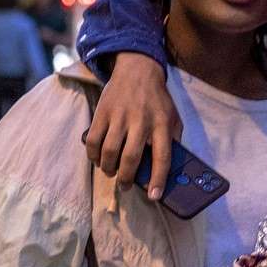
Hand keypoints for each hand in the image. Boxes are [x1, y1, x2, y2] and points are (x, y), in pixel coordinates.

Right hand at [83, 53, 181, 200]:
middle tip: (125, 186)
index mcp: (162, 124)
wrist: (138, 70)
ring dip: (108, 168)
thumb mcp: (174, 117)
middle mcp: (141, 121)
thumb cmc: (157, 100)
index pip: (162, 157)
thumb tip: (170, 168)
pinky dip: (93, 155)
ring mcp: (120, 116)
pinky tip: (97, 159)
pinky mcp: (103, 112)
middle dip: (126, 179)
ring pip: (109, 151)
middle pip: (130, 158)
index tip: (154, 196)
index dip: (157, 180)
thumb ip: (174, 140)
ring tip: (111, 172)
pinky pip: (93, 140)